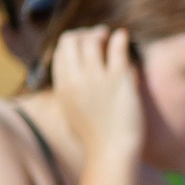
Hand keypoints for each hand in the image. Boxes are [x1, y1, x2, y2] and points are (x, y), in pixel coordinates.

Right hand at [49, 27, 146, 165]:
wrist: (111, 151)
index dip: (71, 44)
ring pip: (92, 41)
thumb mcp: (71, 112)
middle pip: (72, 41)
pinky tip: (124, 35)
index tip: (82, 43)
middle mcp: (76, 78)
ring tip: (109, 34)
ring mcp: (96, 77)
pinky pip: (117, 50)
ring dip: (100, 33)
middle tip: (96, 35)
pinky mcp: (118, 80)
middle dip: (82, 34)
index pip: (60, 52)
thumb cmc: (95, 137)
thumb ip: (69, 92)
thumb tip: (70, 80)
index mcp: (62, 86)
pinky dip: (119, 39)